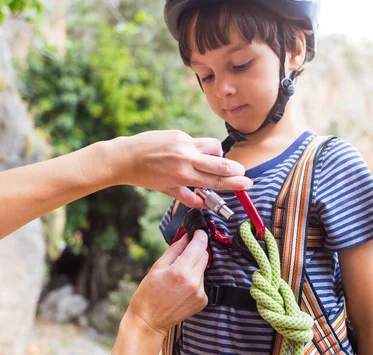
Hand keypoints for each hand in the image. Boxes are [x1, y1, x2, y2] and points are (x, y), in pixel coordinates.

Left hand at [113, 130, 251, 207]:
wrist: (125, 156)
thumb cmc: (144, 176)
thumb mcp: (166, 190)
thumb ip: (188, 197)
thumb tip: (204, 202)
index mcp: (183, 175)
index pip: (216, 181)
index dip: (234, 183)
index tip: (247, 183)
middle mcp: (186, 158)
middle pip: (221, 163)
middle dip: (235, 169)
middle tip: (242, 173)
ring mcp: (183, 143)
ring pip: (213, 146)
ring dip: (217, 155)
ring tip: (210, 163)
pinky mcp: (179, 133)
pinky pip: (197, 142)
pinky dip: (198, 150)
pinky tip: (185, 155)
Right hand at [126, 230, 208, 336]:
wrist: (149, 321)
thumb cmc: (148, 294)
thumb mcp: (157, 267)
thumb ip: (175, 250)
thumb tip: (185, 236)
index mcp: (181, 271)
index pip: (199, 245)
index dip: (199, 235)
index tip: (197, 231)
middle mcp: (194, 281)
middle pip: (204, 255)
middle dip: (196, 250)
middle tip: (184, 252)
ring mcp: (200, 292)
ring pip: (203, 269)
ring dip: (194, 266)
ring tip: (177, 275)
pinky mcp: (203, 301)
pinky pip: (202, 282)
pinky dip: (195, 279)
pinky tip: (181, 286)